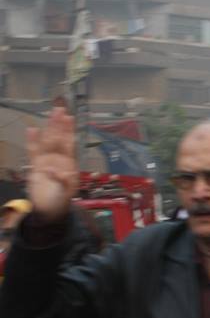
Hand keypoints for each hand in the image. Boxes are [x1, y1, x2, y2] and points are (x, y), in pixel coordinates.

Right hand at [25, 107, 78, 222]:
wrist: (49, 209)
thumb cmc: (61, 199)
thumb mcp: (66, 191)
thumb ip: (63, 180)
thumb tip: (57, 171)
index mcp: (69, 163)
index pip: (69, 143)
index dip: (69, 131)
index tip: (70, 118)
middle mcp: (58, 159)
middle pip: (58, 138)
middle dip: (59, 124)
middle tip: (60, 109)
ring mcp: (46, 161)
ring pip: (47, 141)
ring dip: (48, 128)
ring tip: (50, 114)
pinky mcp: (35, 166)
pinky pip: (33, 151)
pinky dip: (32, 141)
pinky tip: (32, 129)